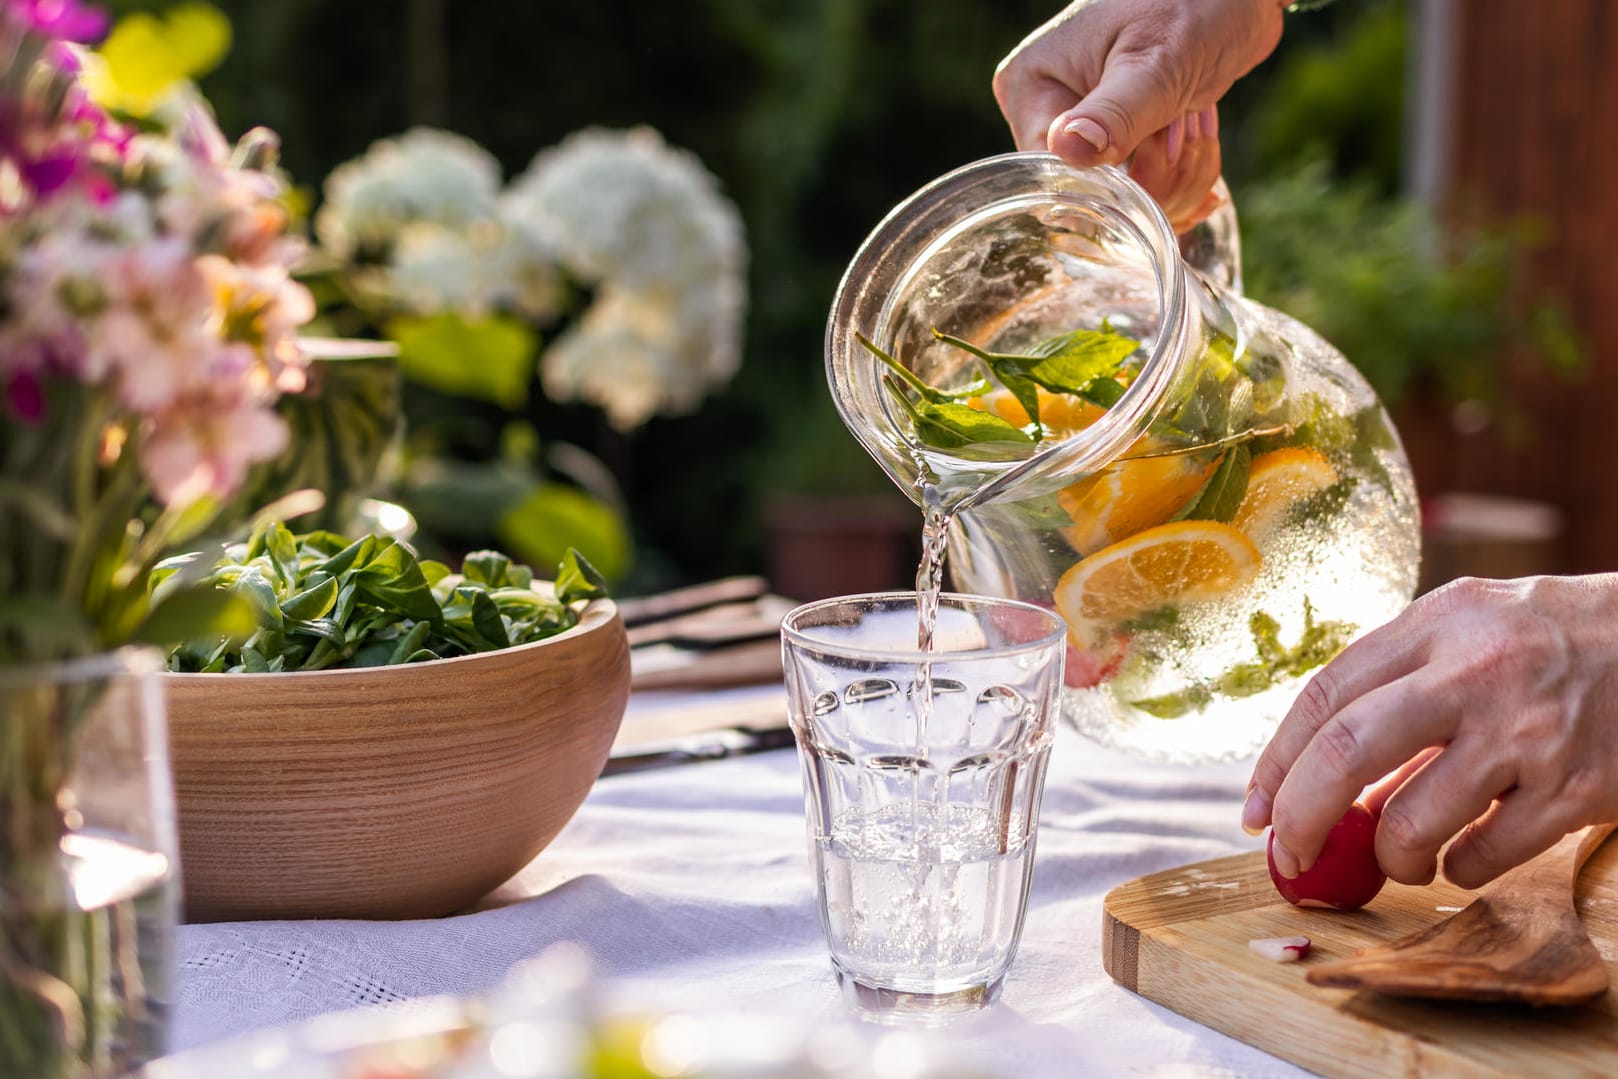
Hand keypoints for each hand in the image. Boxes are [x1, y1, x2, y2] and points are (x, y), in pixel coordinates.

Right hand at [993, 0, 1283, 227]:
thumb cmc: (1193, 5)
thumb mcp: (1155, 62)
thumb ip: (1115, 112)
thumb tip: (1068, 149)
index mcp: (1030, 88)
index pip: (1055, 175)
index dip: (1111, 181)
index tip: (1159, 145)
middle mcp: (1046, 113)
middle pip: (1092, 195)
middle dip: (1155, 177)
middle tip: (1185, 124)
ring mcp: (1085, 130)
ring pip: (1125, 201)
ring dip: (1179, 175)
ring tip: (1196, 122)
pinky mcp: (1119, 141)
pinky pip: (1147, 192)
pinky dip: (1185, 174)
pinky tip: (1199, 135)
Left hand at [1243, 575, 1617, 890]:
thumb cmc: (1552, 639)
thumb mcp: (1470, 629)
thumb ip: (1398, 684)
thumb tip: (1318, 776)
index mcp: (1437, 623)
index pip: (1324, 694)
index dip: (1275, 761)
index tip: (1256, 810)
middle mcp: (1476, 672)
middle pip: (1346, 751)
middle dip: (1302, 817)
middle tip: (1291, 858)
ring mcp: (1528, 733)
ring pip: (1410, 821)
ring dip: (1389, 858)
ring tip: (1401, 857)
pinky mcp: (1577, 791)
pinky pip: (1481, 857)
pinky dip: (1457, 870)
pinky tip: (1464, 854)